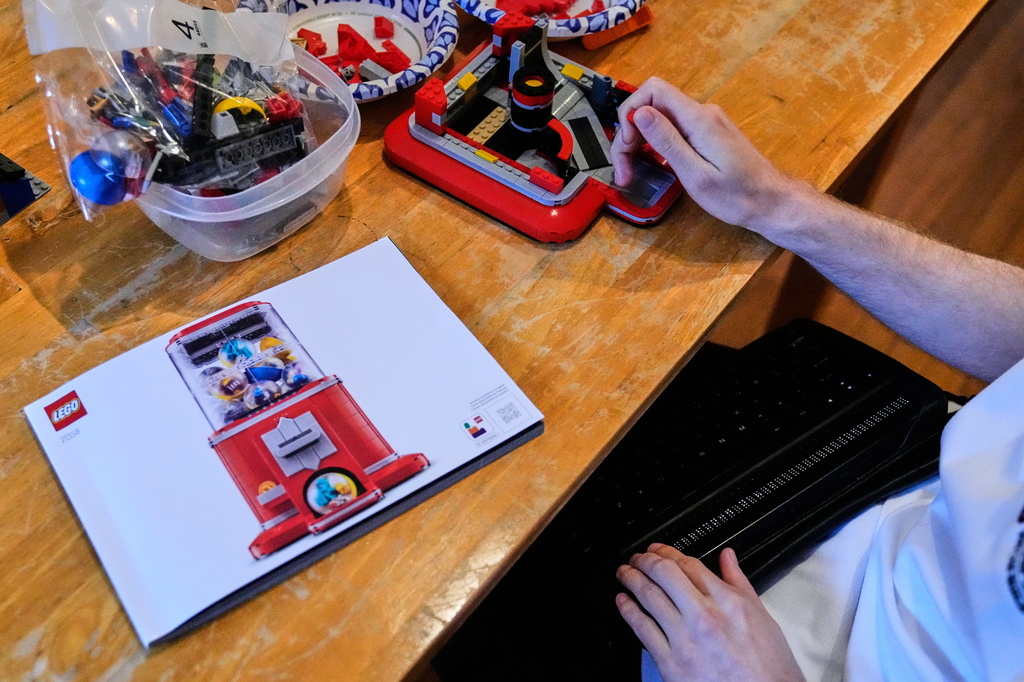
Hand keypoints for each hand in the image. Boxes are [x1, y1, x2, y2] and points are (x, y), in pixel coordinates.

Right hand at [610, 78, 801, 233]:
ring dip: (640, 142)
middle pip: (651, 106)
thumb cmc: (737, 196)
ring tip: (632, 172)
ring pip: (659, 119)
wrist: (770, 201)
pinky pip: (672, 129)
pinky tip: (652, 165)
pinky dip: (655, 145)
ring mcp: (705, 122)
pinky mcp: (706, 133)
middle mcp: (702, 113)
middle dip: (630, 134)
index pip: (653, 90)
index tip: (627, 145)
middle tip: (624, 171)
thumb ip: (667, 141)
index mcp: (698, 119)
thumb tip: (639, 112)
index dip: (630, 112)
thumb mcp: (695, 174)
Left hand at [616, 544, 804, 681]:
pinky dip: (629, 611)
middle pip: (665, 574)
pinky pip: (643, 630)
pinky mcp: (672, 664)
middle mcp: (705, 617)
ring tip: (625, 574)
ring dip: (632, 580)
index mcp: (729, 602)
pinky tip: (623, 603)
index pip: (690, 565)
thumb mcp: (762, 618)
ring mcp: (686, 640)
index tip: (658, 549)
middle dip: (645, 561)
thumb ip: (739, 582)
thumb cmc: (769, 668)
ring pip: (650, 597)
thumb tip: (728, 557)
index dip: (668, 552)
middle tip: (637, 558)